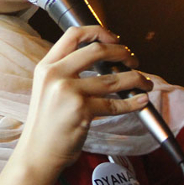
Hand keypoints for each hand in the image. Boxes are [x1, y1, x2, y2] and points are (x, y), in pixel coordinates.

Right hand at [15, 25, 152, 173]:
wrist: (37, 153)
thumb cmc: (47, 123)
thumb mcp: (48, 88)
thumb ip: (67, 70)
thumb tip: (103, 57)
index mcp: (47, 66)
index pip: (74, 34)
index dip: (98, 31)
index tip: (115, 38)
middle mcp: (55, 75)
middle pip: (97, 50)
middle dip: (122, 53)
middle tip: (133, 60)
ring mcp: (68, 92)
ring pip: (112, 78)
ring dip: (135, 78)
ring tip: (145, 82)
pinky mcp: (81, 111)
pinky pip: (115, 104)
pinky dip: (133, 102)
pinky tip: (141, 100)